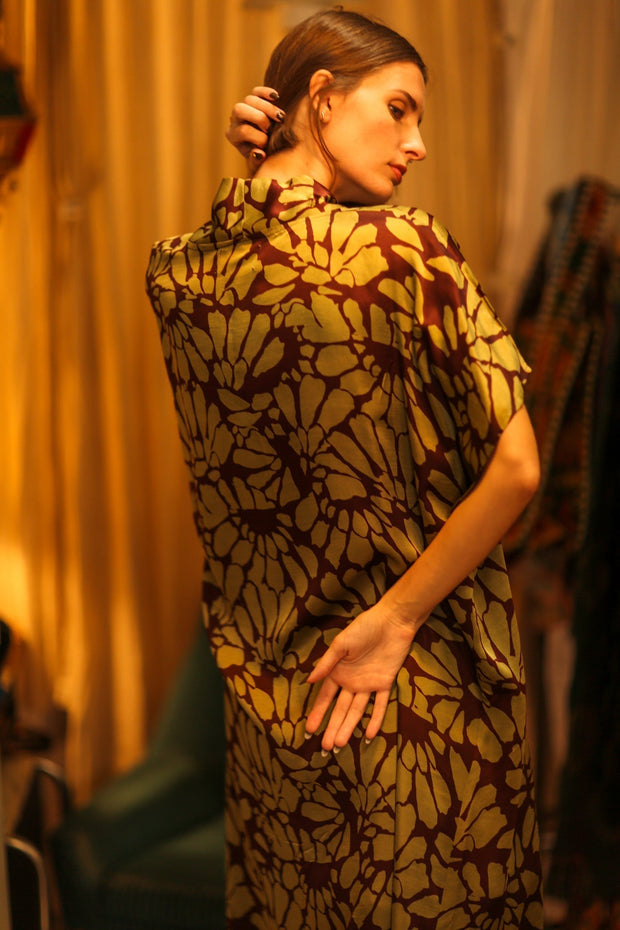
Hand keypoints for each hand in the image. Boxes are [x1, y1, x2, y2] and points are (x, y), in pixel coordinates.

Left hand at [225, 86, 283, 170]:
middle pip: (239, 109)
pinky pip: (257, 91)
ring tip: (281, 118)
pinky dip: (266, 92)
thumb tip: (259, 153)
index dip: (258, 137)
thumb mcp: (258, 161)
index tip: (268, 144)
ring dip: (267, 107)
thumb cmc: (261, 155)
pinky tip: (277, 97)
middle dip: (259, 118)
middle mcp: (234, 119)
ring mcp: (243, 107)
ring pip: (249, 99)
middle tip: (271, 128)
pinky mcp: (253, 99)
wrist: (264, 148)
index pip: (243, 131)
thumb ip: (257, 159)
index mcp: (232, 135)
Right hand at [305, 605, 419, 751]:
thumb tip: (308, 681)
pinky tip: (368, 735)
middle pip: (340, 709)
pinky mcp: (385, 683)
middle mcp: (352, 682)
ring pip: (357, 711)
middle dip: (332, 728)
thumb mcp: (340, 644)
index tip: (309, 731)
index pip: (325, 698)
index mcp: (338, 672)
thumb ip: (326, 663)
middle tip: (325, 749)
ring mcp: (368, 684)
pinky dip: (375, 720)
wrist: (392, 621)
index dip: (317, 714)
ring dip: (348, 727)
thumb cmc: (363, 628)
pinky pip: (379, 705)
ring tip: (340, 745)